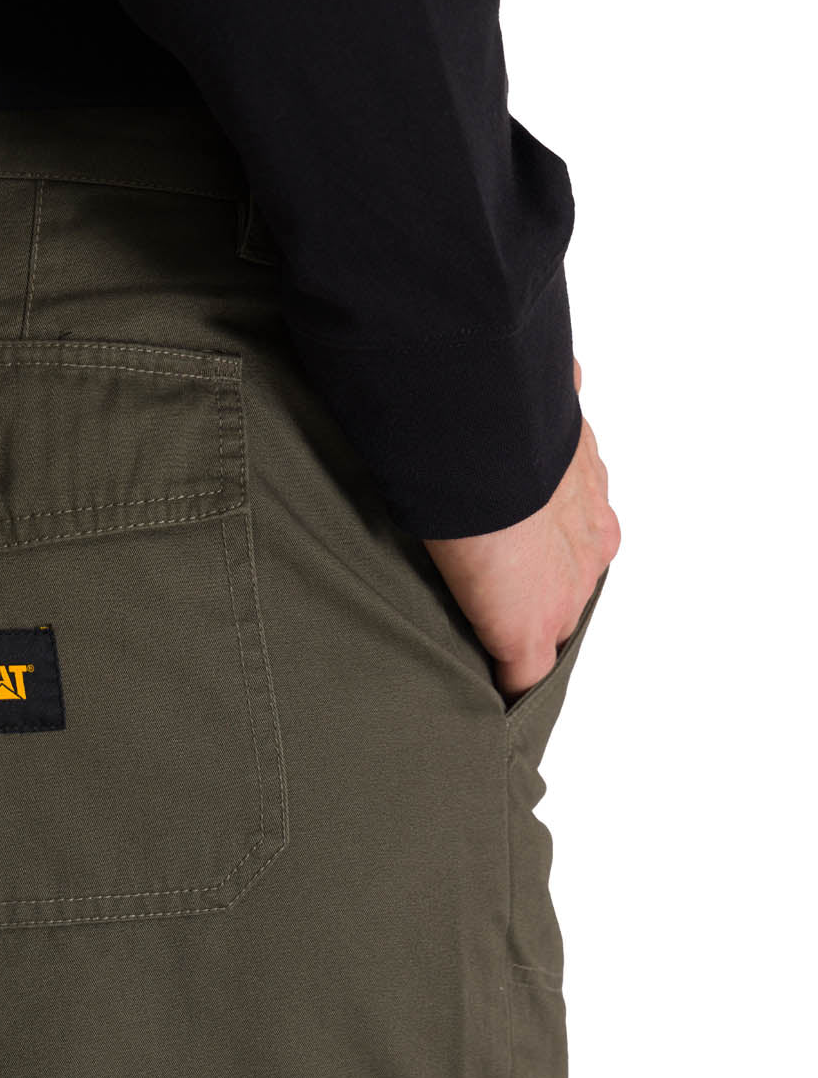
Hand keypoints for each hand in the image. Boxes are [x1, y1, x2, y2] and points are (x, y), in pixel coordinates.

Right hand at [423, 359, 619, 703]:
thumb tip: (563, 374)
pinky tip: (488, 703)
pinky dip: (507, 692)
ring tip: (485, 641)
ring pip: (549, 627)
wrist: (489, 443)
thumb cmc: (497, 415)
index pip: (575, 540)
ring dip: (522, 631)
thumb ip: (552, 406)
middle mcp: (589, 546)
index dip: (548, 549)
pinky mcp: (526, 632)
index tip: (523, 551)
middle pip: (569, 586)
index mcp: (590, 500)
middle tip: (498, 593)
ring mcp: (561, 595)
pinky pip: (521, 679)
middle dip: (539, 590)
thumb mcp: (542, 407)